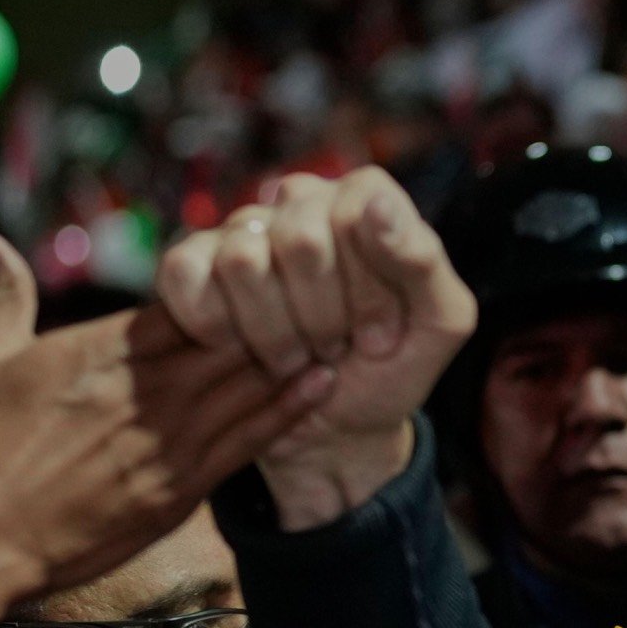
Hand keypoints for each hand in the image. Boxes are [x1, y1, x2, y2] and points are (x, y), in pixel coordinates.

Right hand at [0, 231, 332, 627]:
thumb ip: (3, 294)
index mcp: (105, 348)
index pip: (189, 299)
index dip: (228, 280)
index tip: (263, 262)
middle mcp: (146, 388)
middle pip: (234, 335)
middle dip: (279, 310)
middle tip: (332, 285)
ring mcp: (167, 438)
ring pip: (249, 383)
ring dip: (298, 352)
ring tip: (347, 324)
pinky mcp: (180, 487)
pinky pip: (248, 440)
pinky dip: (289, 409)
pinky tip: (325, 383)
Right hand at [156, 167, 476, 529]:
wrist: (336, 428)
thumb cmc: (391, 370)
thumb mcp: (439, 324)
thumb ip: (423, 262)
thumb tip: (375, 205)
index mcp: (365, 199)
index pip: (358, 215)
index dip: (369, 291)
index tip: (382, 335)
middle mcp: (301, 200)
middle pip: (301, 240)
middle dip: (324, 319)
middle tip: (337, 348)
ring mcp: (243, 229)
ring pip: (244, 262)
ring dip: (277, 335)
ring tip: (300, 355)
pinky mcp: (191, 265)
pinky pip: (187, 277)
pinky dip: (220, 331)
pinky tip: (245, 350)